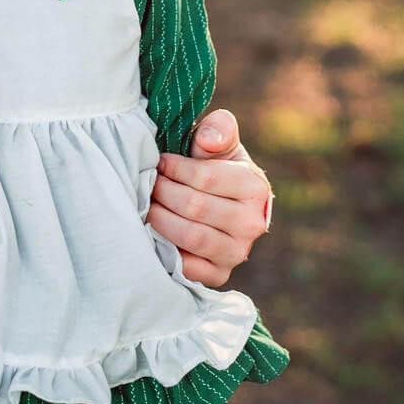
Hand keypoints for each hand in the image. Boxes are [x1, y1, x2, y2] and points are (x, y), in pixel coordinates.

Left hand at [145, 108, 273, 287]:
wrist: (220, 202)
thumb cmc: (214, 165)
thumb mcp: (218, 141)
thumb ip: (218, 129)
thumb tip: (209, 141)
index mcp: (254, 186)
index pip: (205, 178)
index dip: (174, 168)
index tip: (159, 161)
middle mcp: (252, 223)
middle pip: (195, 207)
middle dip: (163, 192)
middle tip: (148, 182)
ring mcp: (238, 252)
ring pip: (191, 236)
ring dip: (160, 218)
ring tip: (148, 204)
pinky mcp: (220, 274)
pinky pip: (189, 268)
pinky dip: (167, 250)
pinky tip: (154, 231)